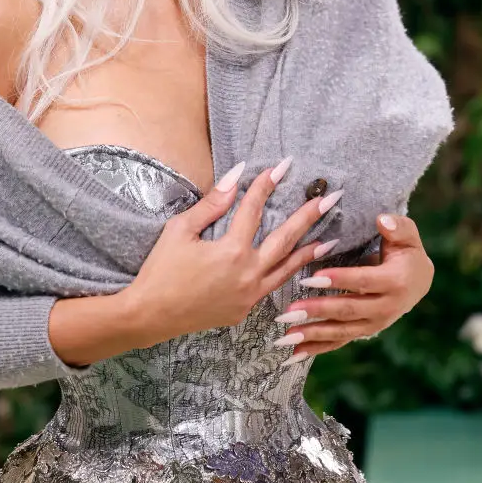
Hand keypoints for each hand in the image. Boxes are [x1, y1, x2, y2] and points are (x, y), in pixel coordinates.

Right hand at [126, 159, 342, 345]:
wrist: (151, 315)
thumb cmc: (161, 270)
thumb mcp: (180, 231)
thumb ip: (212, 205)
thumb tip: (235, 178)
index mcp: (230, 251)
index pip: (253, 210)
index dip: (266, 185)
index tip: (282, 167)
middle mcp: (247, 274)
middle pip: (285, 240)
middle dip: (308, 217)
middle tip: (329, 199)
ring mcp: (249, 296)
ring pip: (286, 269)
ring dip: (309, 252)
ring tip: (331, 240)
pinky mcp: (244, 310)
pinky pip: (272, 288)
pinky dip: (287, 275)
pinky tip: (297, 268)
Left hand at [274, 213, 433, 359]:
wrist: (419, 282)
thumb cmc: (406, 252)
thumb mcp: (407, 235)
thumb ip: (398, 226)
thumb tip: (384, 220)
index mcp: (395, 281)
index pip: (363, 281)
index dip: (339, 280)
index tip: (312, 277)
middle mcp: (386, 308)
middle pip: (348, 310)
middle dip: (317, 311)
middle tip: (290, 311)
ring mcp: (374, 324)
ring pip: (341, 331)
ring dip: (312, 334)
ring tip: (286, 336)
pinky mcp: (363, 331)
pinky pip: (339, 342)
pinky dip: (317, 348)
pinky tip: (294, 353)